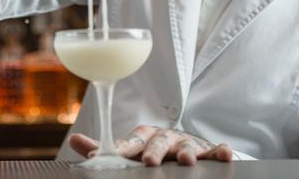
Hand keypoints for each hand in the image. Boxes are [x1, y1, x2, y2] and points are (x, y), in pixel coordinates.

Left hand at [69, 126, 232, 166]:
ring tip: (186, 161)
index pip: (131, 141)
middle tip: (149, 162)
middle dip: (153, 151)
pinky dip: (219, 151)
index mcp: (144, 137)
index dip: (123, 148)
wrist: (184, 146)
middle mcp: (164, 138)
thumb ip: (106, 149)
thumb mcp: (131, 150)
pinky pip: (214, 150)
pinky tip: (224, 154)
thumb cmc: (153, 149)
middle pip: (158, 142)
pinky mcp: (207, 150)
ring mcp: (186, 143)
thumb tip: (73, 141)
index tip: (115, 155)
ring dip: (186, 152)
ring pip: (186, 145)